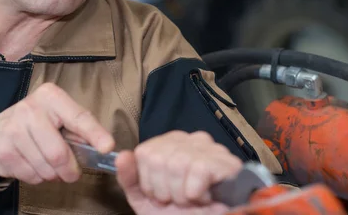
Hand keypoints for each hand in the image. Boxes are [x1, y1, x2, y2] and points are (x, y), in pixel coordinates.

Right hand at [0, 83, 114, 184]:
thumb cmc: (37, 123)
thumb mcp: (58, 117)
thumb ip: (79, 130)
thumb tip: (101, 147)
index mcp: (51, 96)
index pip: (78, 117)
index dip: (94, 134)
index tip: (107, 147)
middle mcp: (30, 109)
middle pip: (58, 153)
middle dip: (69, 171)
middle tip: (71, 174)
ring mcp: (12, 129)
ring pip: (44, 169)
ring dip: (52, 175)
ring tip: (49, 167)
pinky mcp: (0, 150)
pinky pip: (28, 176)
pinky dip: (36, 177)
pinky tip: (32, 165)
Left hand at [116, 131, 241, 214]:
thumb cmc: (177, 213)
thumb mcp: (145, 199)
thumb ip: (129, 178)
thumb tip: (121, 155)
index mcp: (170, 144)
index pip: (145, 152)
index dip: (149, 182)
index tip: (161, 194)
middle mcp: (190, 139)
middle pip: (158, 158)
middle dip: (164, 190)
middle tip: (177, 200)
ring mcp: (210, 148)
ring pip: (178, 162)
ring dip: (181, 194)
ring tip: (191, 200)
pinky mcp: (225, 161)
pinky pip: (199, 168)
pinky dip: (197, 192)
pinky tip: (205, 198)